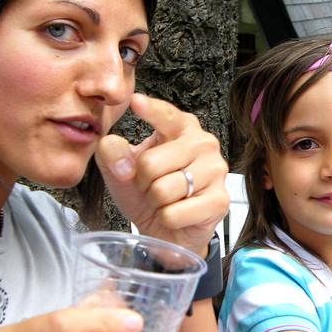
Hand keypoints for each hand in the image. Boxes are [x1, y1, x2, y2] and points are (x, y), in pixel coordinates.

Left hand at [96, 93, 228, 255]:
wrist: (167, 230)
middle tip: (152, 187)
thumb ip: (111, 153)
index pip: (165, 116)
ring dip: (156, 202)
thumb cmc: (148, 192)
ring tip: (166, 201)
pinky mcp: (220, 200)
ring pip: (163, 190)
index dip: (150, 110)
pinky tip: (178, 214)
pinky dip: (167, 219)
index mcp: (181, 128)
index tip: (136, 101)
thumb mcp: (120, 169)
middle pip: (151, 163)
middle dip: (143, 182)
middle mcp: (204, 143)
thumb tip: (125, 167)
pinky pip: (175, 212)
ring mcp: (216, 171)